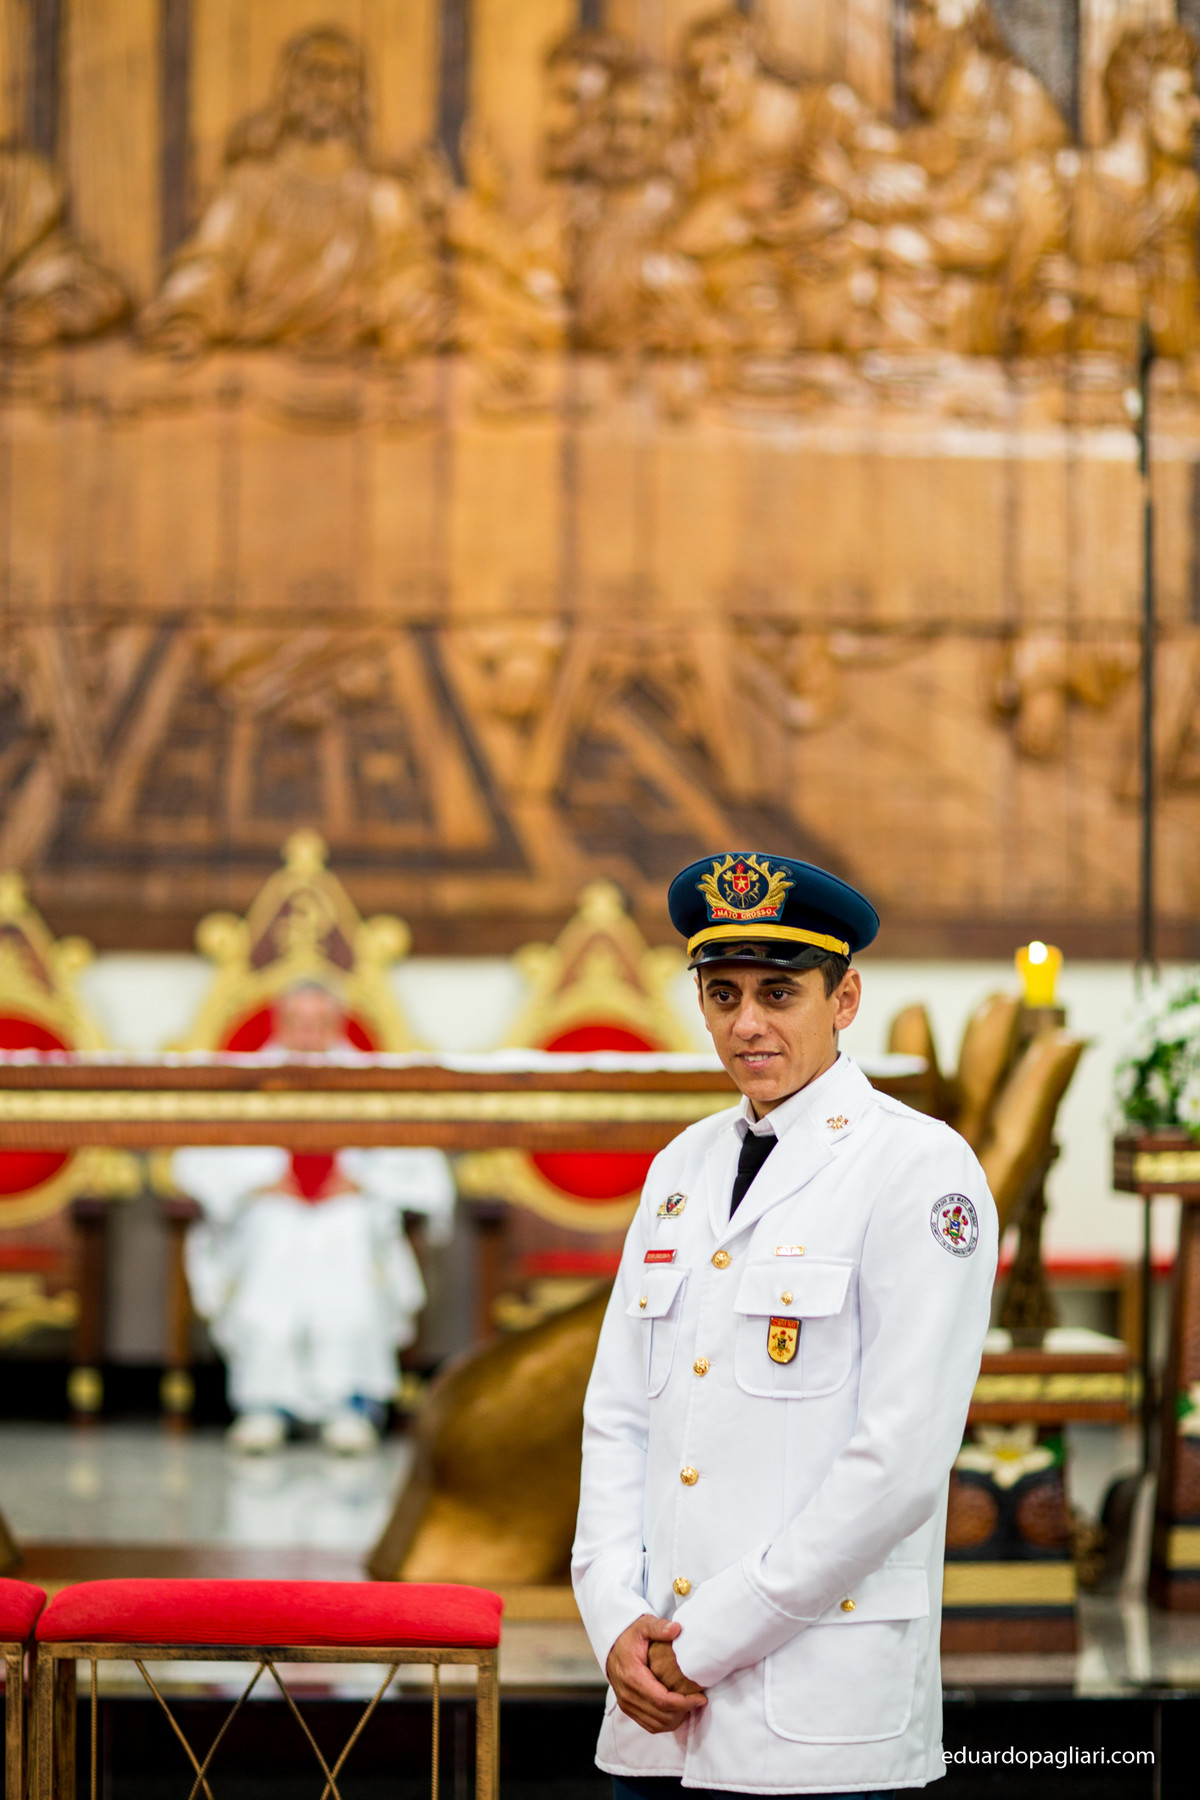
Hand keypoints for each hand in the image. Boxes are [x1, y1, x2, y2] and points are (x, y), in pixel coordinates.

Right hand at [605, 1615, 706, 1734]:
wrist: (611, 1644)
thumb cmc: (630, 1635)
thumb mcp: (644, 1625)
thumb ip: (659, 1627)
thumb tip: (676, 1629)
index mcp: (632, 1676)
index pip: (662, 1700)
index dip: (684, 1703)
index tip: (701, 1697)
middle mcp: (627, 1695)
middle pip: (661, 1716)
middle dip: (683, 1712)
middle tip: (699, 1700)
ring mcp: (626, 1704)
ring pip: (656, 1724)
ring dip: (676, 1719)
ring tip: (690, 1705)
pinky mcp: (628, 1708)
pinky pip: (649, 1725)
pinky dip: (666, 1722)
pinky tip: (677, 1710)